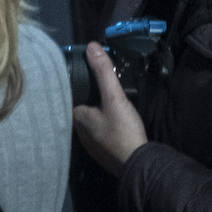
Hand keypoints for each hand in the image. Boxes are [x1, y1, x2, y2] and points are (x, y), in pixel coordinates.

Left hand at [73, 41, 148, 175]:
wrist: (139, 165)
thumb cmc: (123, 130)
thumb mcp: (114, 97)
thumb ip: (103, 72)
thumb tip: (91, 47)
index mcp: (76, 117)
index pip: (72, 95)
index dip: (81, 85)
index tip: (91, 78)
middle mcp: (78, 132)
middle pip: (83, 108)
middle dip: (91, 100)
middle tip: (104, 91)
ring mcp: (91, 145)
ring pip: (92, 122)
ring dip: (99, 114)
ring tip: (110, 104)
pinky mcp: (103, 153)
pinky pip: (101, 134)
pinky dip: (106, 127)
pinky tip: (116, 123)